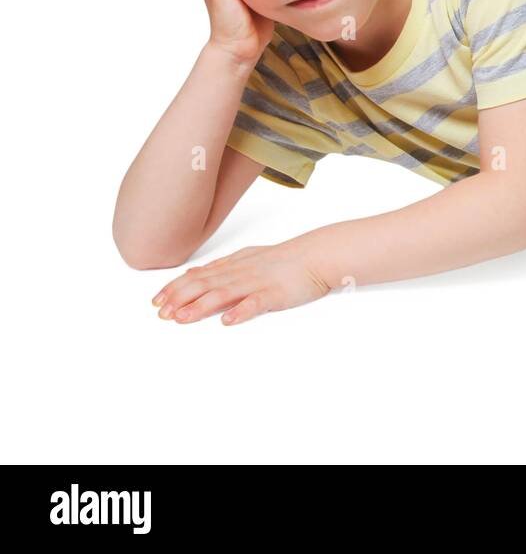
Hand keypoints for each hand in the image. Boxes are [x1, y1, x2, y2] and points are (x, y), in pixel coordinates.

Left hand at [151, 240, 333, 325]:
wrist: (319, 254)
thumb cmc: (286, 260)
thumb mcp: (248, 258)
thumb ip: (221, 268)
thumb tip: (193, 274)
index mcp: (235, 265)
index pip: (199, 276)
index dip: (175, 288)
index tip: (156, 301)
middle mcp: (241, 272)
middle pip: (205, 284)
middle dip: (180, 299)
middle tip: (161, 313)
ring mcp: (258, 282)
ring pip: (224, 293)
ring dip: (200, 306)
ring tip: (181, 318)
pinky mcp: (276, 294)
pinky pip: (256, 303)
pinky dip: (241, 311)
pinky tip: (227, 321)